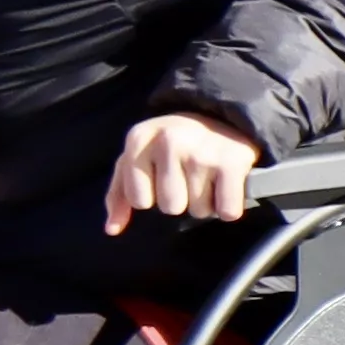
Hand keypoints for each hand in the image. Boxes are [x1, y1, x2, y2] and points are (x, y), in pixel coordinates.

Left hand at [103, 110, 263, 234]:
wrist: (219, 115)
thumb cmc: (170, 146)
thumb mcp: (137, 159)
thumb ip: (119, 194)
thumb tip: (112, 229)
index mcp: (139, 139)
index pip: (138, 200)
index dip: (151, 195)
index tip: (161, 177)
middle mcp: (169, 141)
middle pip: (170, 206)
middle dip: (181, 199)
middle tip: (189, 176)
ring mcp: (201, 152)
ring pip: (199, 211)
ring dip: (206, 202)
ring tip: (208, 177)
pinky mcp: (233, 162)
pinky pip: (227, 212)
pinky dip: (228, 207)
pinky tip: (226, 187)